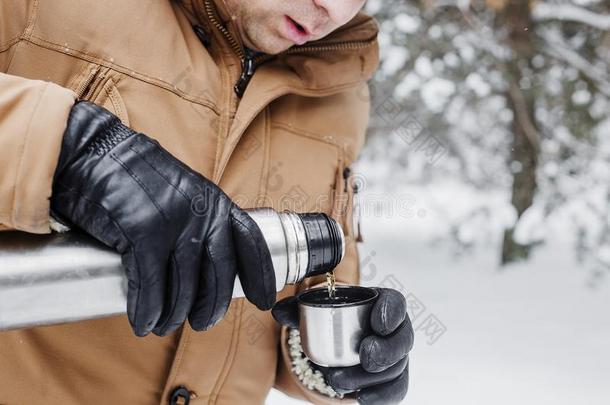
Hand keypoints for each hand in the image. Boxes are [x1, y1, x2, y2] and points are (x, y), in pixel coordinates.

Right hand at [51, 101, 275, 336]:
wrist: (94, 153)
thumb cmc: (137, 177)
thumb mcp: (184, 191)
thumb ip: (201, 220)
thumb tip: (206, 265)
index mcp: (216, 202)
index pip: (251, 243)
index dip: (261, 275)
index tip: (263, 301)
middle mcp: (202, 213)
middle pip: (219, 275)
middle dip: (212, 307)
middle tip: (202, 323)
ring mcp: (175, 223)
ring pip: (184, 288)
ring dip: (174, 316)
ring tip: (163, 325)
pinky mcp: (143, 233)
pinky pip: (151, 287)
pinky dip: (146, 311)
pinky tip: (142, 322)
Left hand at [272, 288, 412, 404]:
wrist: (335, 344)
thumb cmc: (331, 320)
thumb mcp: (314, 311)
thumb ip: (297, 309)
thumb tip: (279, 312)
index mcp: (380, 303)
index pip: (396, 303)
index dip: (392, 312)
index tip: (377, 323)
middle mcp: (393, 329)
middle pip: (403, 339)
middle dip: (387, 349)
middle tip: (365, 355)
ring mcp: (396, 356)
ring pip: (396, 368)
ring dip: (369, 377)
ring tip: (338, 380)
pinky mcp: (393, 379)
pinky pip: (396, 390)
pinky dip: (381, 396)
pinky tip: (362, 399)